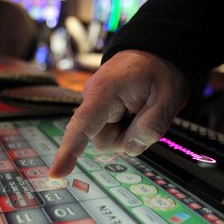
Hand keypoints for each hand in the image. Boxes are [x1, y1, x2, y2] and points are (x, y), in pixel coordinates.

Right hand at [48, 50, 190, 178]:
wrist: (156, 50)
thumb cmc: (161, 70)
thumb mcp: (169, 98)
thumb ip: (151, 127)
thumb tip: (130, 148)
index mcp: (105, 92)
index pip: (81, 126)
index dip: (68, 152)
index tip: (55, 174)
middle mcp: (93, 97)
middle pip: (102, 140)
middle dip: (126, 138)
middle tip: (147, 114)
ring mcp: (96, 102)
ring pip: (107, 137)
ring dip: (128, 132)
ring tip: (142, 109)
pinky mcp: (101, 106)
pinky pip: (110, 128)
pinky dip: (126, 126)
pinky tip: (136, 110)